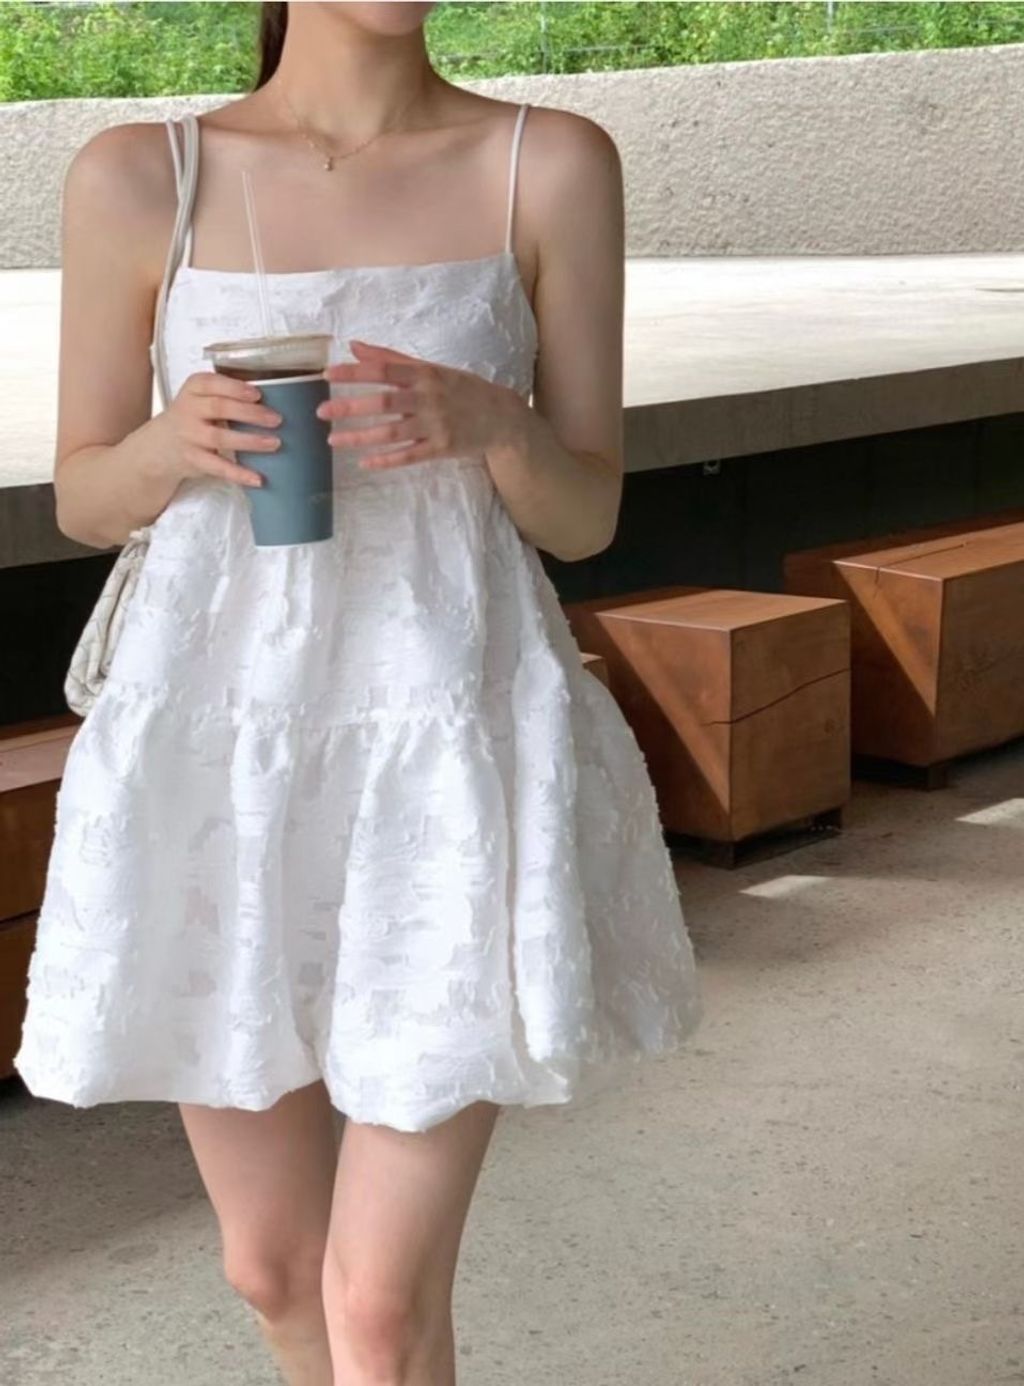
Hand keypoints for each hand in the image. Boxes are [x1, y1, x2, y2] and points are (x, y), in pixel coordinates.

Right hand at [162, 371, 282, 488]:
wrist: (163, 445)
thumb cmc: (194, 416)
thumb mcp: (201, 396)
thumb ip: (226, 393)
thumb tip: (274, 396)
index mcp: (193, 389)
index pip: (211, 383)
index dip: (235, 388)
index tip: (258, 394)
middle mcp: (188, 410)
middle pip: (219, 408)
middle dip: (250, 413)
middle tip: (276, 419)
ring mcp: (190, 436)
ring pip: (220, 438)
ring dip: (250, 441)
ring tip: (274, 443)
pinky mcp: (194, 460)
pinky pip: (218, 467)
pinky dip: (239, 474)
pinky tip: (258, 479)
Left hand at [316, 340, 525, 468]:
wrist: (501, 417)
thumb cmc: (461, 389)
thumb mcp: (431, 369)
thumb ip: (392, 358)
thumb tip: (354, 346)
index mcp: (425, 374)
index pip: (384, 369)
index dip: (355, 372)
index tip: (327, 374)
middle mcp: (429, 398)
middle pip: (384, 402)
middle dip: (350, 407)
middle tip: (321, 412)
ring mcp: (436, 425)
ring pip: (392, 433)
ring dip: (360, 437)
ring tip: (333, 440)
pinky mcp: (441, 449)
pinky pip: (409, 456)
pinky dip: (386, 460)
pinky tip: (364, 462)